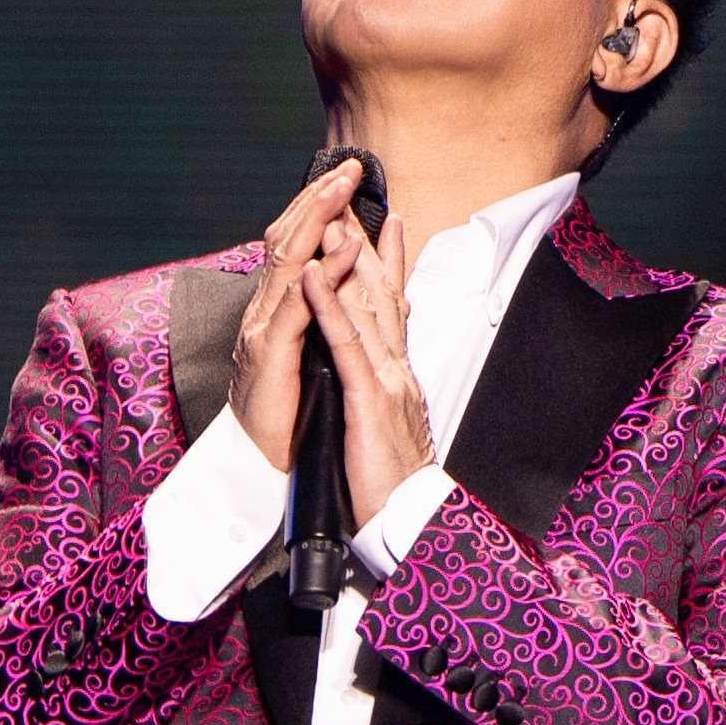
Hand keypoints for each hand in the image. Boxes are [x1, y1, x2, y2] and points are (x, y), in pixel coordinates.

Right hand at [232, 158, 361, 471]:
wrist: (260, 469)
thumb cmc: (288, 414)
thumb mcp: (307, 354)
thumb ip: (317, 316)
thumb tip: (336, 283)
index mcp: (277, 311)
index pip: (296, 245)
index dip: (317, 208)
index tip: (346, 176)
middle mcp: (264, 313)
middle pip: (289, 241)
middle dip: (318, 200)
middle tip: (348, 165)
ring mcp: (263, 332)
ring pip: (289, 263)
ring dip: (318, 220)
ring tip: (342, 187)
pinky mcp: (271, 358)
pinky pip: (298, 309)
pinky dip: (320, 275)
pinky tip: (341, 250)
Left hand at [321, 218, 437, 520]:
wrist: (410, 526)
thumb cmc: (392, 488)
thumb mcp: (388, 430)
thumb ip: (384, 398)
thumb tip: (379, 380)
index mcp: (400, 378)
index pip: (394, 310)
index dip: (389, 263)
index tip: (384, 223)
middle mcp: (398, 370)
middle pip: (381, 294)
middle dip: (364, 244)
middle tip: (350, 198)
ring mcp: (387, 381)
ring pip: (365, 307)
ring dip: (345, 258)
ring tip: (329, 217)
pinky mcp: (369, 401)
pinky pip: (345, 344)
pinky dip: (328, 305)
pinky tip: (315, 275)